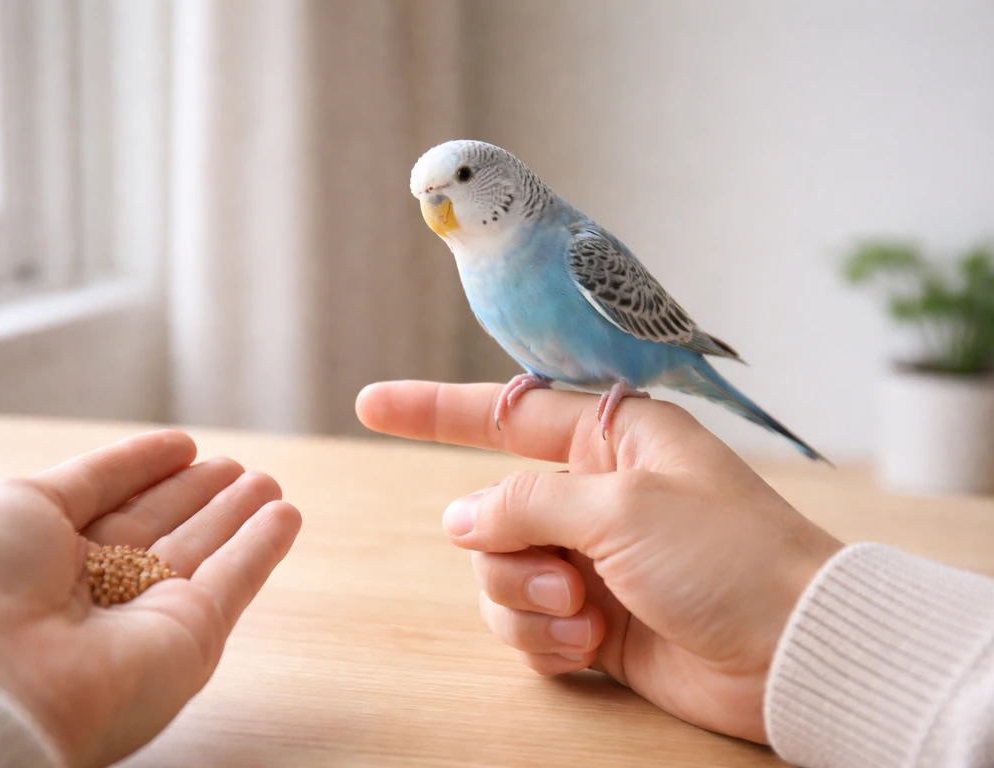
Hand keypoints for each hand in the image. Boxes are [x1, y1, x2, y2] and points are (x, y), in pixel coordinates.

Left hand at [0, 430, 300, 767]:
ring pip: (204, 552)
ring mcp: (147, 617)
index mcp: (45, 557)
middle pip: (163, 529)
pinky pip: (234, 582)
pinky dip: (262, 549)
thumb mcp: (24, 503)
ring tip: (267, 482)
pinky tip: (284, 516)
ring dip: (239, 516)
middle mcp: (98, 590)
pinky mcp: (192, 639)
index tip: (183, 446)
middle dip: (201, 494)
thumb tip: (154, 458)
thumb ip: (95, 480)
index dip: (147, 472)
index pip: (111, 504)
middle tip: (236, 467)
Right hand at [356, 381, 841, 742]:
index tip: (369, 404)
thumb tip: (461, 518)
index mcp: (612, 438)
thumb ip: (528, 503)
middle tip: (566, 574)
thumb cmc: (727, 556)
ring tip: (586, 614)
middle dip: (508, 551)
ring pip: (498, 573)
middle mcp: (595, 494)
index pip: (504, 415)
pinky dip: (544, 639)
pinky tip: (590, 645)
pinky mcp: (591, 619)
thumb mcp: (622, 506)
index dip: (432, 411)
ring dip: (528, 600)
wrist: (792, 651)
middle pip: (490, 512)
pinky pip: (523, 624)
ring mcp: (590, 559)